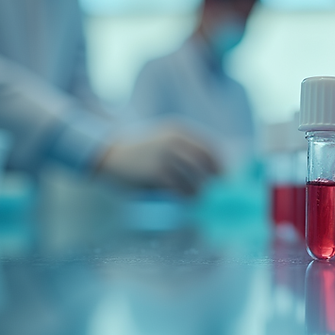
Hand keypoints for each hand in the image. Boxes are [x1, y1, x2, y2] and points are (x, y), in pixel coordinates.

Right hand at [96, 125, 220, 194]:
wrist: (108, 154)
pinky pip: (180, 188)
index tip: (226, 178)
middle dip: (214, 181)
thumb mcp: (163, 140)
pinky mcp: (157, 172)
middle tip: (218, 194)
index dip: (221, 165)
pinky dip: (186, 198)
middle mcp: (175, 140)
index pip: (210, 147)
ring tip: (203, 202)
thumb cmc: (140, 151)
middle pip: (206, 164)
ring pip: (195, 178)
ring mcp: (166, 155)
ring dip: (201, 192)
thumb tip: (210, 169)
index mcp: (179, 130)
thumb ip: (184, 149)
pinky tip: (188, 204)